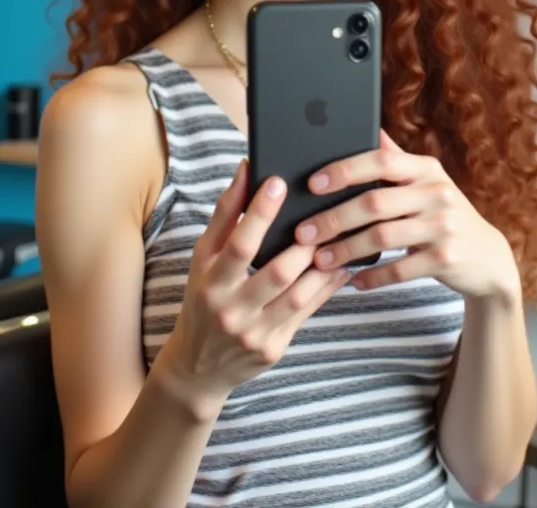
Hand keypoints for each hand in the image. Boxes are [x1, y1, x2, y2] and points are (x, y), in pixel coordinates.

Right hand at [159, 160, 347, 418]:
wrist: (197, 367)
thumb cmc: (203, 298)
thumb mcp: (203, 258)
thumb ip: (225, 215)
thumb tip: (246, 170)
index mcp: (210, 282)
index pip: (238, 244)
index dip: (259, 212)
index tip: (278, 182)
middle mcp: (231, 310)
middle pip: (276, 272)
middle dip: (303, 244)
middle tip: (322, 218)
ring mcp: (254, 333)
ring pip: (298, 295)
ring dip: (323, 266)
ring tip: (339, 240)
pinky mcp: (274, 348)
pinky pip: (306, 313)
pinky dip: (326, 288)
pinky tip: (339, 268)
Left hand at [295, 132, 519, 300]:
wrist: (488, 257)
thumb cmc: (443, 214)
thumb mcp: (425, 182)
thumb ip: (396, 159)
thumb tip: (367, 127)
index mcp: (425, 168)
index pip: (381, 160)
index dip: (344, 170)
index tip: (312, 184)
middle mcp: (436, 192)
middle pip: (374, 202)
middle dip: (334, 218)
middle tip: (303, 233)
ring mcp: (443, 226)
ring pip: (382, 237)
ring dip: (345, 250)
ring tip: (320, 260)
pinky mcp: (447, 258)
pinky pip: (400, 269)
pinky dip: (373, 276)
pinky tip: (353, 281)